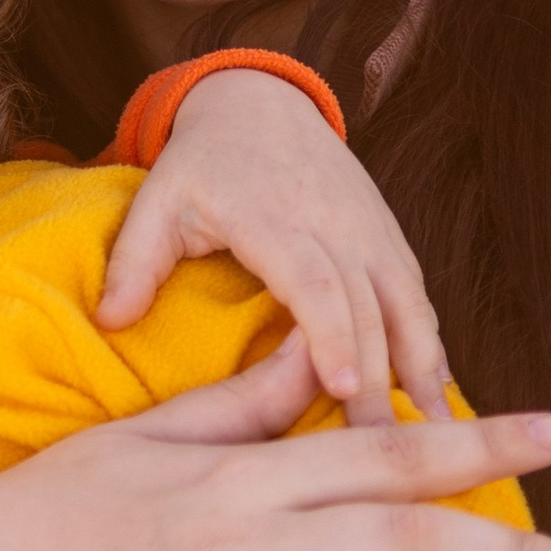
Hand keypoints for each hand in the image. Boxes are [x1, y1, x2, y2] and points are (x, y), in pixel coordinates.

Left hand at [100, 67, 450, 423]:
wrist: (260, 103)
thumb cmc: (201, 164)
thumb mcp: (156, 201)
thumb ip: (133, 261)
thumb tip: (109, 323)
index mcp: (274, 217)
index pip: (314, 283)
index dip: (332, 335)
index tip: (346, 387)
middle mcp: (333, 224)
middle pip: (367, 308)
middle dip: (381, 378)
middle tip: (383, 447)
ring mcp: (368, 229)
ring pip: (406, 302)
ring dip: (423, 366)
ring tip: (441, 430)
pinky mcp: (387, 236)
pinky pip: (415, 292)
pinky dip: (430, 340)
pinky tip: (438, 390)